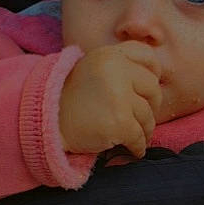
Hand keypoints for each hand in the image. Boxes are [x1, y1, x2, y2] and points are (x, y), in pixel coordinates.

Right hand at [59, 41, 162, 157]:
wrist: (47, 123)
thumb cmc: (73, 99)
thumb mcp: (94, 70)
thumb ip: (120, 67)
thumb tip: (156, 78)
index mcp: (110, 55)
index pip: (148, 56)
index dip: (153, 73)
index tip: (146, 89)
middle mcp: (116, 70)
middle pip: (153, 88)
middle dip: (150, 106)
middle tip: (140, 118)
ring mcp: (118, 96)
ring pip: (148, 115)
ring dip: (144, 130)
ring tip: (133, 135)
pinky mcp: (119, 122)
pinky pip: (140, 137)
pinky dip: (139, 146)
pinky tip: (133, 149)